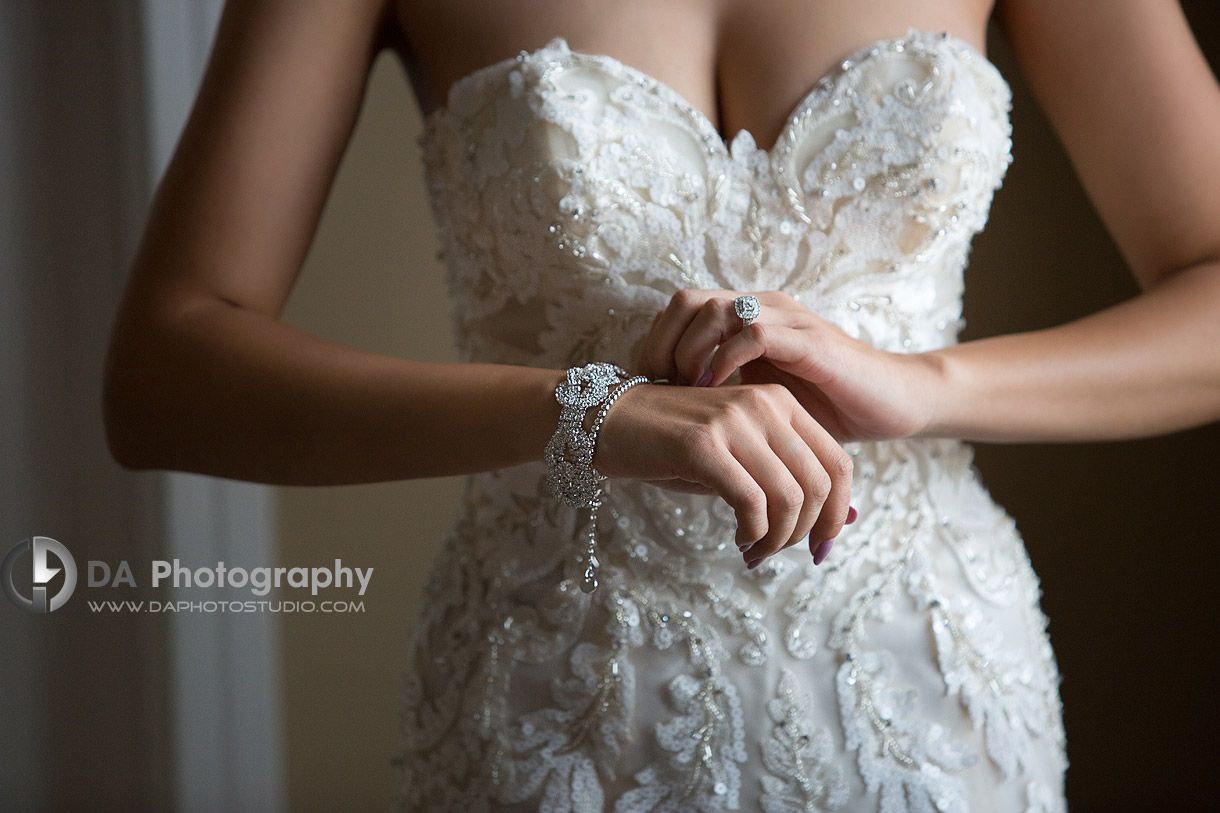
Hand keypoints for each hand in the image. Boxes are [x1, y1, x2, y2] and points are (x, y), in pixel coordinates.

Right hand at [592, 381, 852, 565]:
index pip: (838, 462)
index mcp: (781, 401)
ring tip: (755, 550)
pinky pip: (750, 501)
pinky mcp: (703, 444)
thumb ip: (785, 478)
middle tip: (778, 553)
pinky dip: (752, 531)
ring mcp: (733, 421)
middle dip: (805, 532)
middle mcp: (764, 404)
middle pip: (819, 484)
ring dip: (777, 538)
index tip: (820, 545)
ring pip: (789, 497)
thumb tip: (843, 519)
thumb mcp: (737, 456)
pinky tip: (739, 539)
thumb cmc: (672, 444)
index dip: (837, 512)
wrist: (607, 421)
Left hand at [635, 289, 946, 441]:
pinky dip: (726, 360)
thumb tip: (667, 414)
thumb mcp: (758, 400)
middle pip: (687, 301)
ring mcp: (787, 319)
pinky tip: (718, 392)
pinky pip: (755, 333)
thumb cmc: (824, 408)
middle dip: (664, 345)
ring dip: (691, 352)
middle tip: (661, 388)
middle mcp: (763, 307)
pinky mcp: (810, 340)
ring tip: (688, 390)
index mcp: (747, 317)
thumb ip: (719, 395)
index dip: (657, 342)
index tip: (650, 386)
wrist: (888, 406)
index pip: (680, 307)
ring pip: (715, 310)